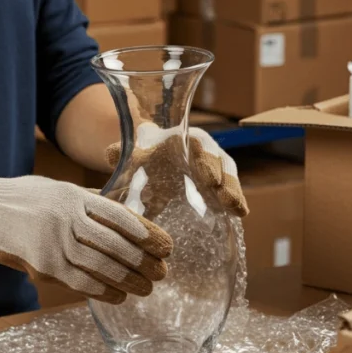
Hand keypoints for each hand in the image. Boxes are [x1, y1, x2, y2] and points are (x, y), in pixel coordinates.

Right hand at [0, 168, 172, 303]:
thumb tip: (125, 217)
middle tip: (163, 271)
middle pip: (115, 243)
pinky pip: (79, 282)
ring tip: (148, 287)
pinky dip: (103, 290)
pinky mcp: (42, 265)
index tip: (166, 245)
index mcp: (75, 196)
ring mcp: (53, 242)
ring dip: (129, 280)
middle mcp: (66, 218)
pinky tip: (120, 295)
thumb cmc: (26, 197)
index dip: (147, 233)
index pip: (120, 216)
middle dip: (143, 261)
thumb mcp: (60, 189)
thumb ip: (90, 202)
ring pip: (100, 265)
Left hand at [106, 123, 248, 218]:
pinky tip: (241, 214)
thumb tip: (110, 154)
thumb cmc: (146, 156)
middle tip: (222, 194)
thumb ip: (122, 153)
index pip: (200, 144)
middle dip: (224, 178)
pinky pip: (230, 191)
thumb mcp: (134, 154)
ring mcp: (215, 169)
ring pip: (229, 176)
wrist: (152, 162)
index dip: (205, 158)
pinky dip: (236, 201)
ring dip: (233, 191)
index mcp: (186, 138)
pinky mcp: (218, 186)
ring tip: (237, 209)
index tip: (206, 175)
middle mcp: (205, 151)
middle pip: (220, 161)